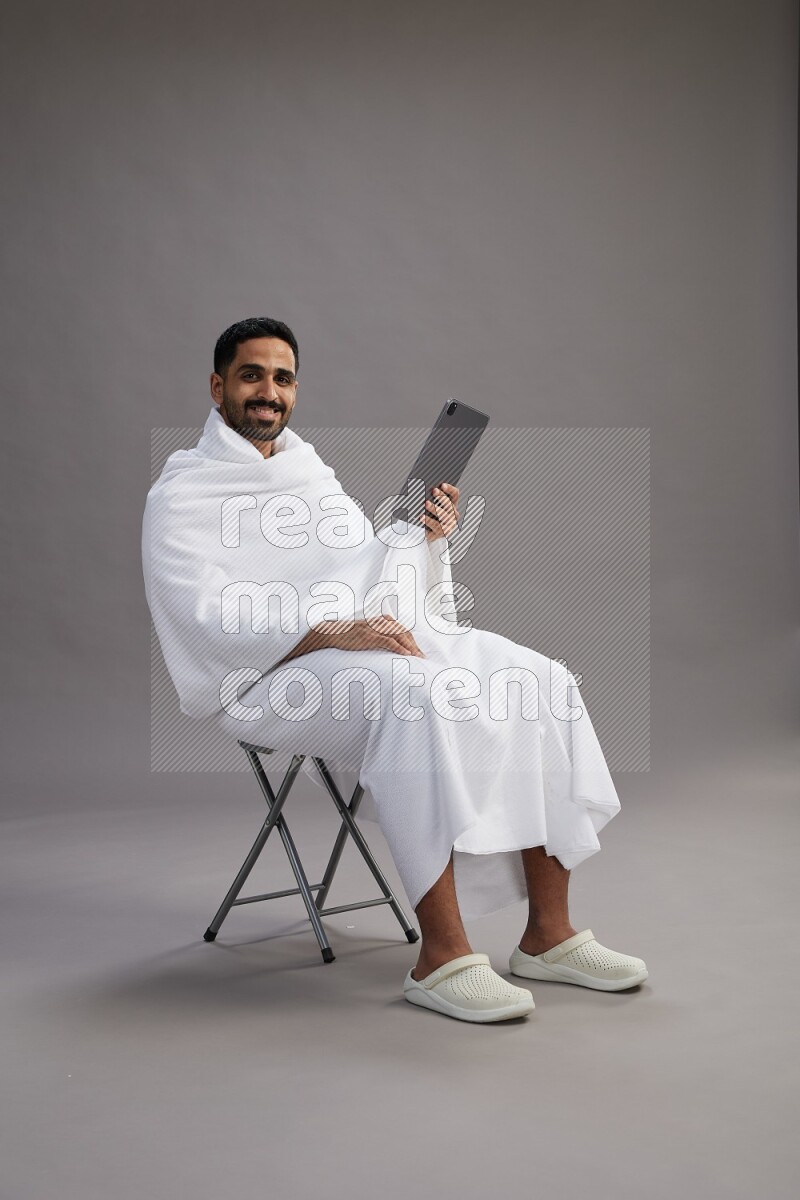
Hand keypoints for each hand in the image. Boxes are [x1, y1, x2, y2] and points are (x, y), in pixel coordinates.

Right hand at [280, 617, 426, 663]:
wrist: (325, 633)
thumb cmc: (342, 637)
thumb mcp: (360, 634)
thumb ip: (372, 636)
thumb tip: (381, 647)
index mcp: (377, 621)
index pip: (400, 629)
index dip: (411, 640)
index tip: (418, 652)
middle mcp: (377, 622)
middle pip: (403, 631)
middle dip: (414, 644)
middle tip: (422, 658)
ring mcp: (372, 628)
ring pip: (398, 635)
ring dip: (410, 647)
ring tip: (418, 658)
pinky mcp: (366, 636)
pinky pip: (387, 641)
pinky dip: (399, 647)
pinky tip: (406, 655)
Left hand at [421, 482, 459, 542]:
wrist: (429, 532)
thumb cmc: (430, 514)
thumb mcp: (432, 504)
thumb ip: (430, 496)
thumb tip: (421, 487)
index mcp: (452, 503)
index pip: (455, 494)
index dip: (449, 489)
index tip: (442, 484)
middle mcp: (453, 513)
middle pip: (449, 504)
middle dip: (441, 497)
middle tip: (433, 491)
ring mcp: (449, 524)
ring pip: (443, 516)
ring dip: (434, 508)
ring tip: (426, 503)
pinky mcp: (442, 533)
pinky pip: (436, 526)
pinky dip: (428, 521)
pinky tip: (421, 517)